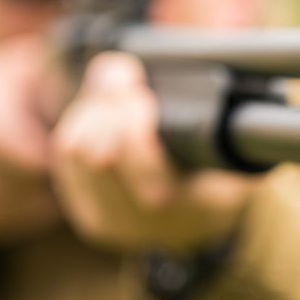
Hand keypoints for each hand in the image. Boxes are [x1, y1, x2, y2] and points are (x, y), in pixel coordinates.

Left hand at [51, 52, 255, 252]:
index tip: (140, 88)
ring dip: (91, 113)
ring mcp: (105, 219)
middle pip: (95, 149)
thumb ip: (205, 114)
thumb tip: (129, 73)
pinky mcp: (84, 211)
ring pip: (73, 148)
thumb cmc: (220, 180)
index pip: (135, 158)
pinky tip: (104, 116)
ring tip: (118, 97)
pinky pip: (64, 156)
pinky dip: (79, 126)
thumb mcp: (234, 152)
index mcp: (182, 206)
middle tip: (128, 80)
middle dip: (109, 106)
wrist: (200, 225)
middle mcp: (137, 221)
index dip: (131, 114)